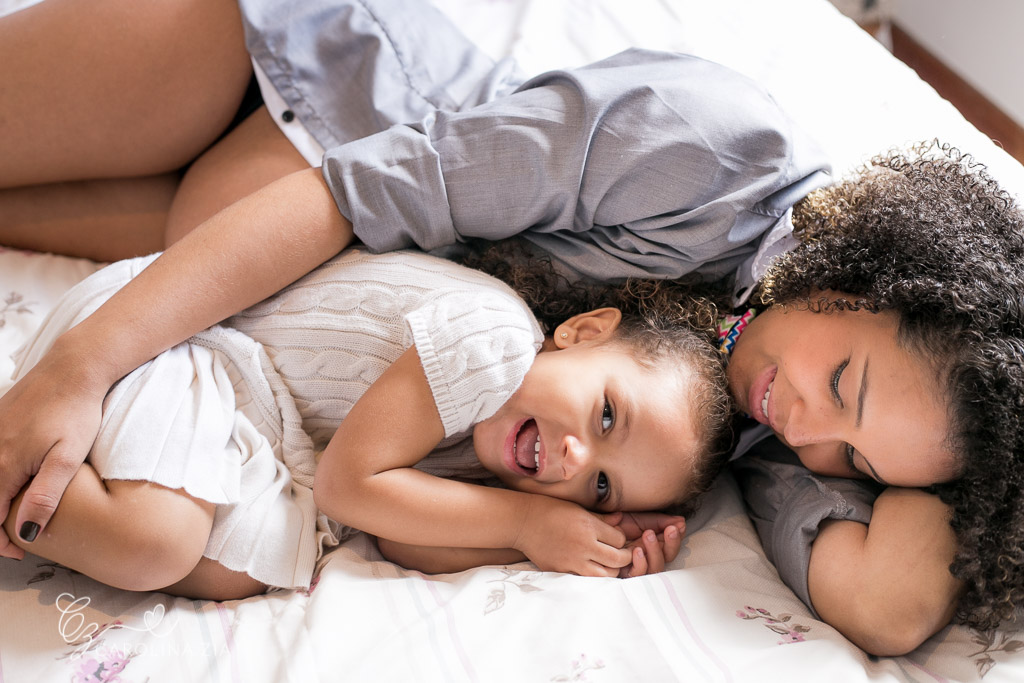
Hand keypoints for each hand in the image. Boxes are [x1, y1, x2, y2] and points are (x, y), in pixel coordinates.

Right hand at [0, 351, 105, 558]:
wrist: (73, 369)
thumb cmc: (76, 412)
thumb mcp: (67, 459)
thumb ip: (46, 496)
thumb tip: (27, 533)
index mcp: (4, 465)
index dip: (1, 540)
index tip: (20, 553)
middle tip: (17, 541)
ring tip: (17, 516)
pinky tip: (15, 483)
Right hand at [513, 495, 630, 576]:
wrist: (522, 522)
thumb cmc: (550, 510)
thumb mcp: (578, 509)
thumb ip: (601, 518)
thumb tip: (620, 519)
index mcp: (588, 526)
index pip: (619, 539)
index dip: (621, 539)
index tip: (616, 537)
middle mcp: (583, 545)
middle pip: (618, 559)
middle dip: (624, 557)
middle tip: (622, 554)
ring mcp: (572, 561)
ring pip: (605, 575)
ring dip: (610, 570)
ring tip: (607, 563)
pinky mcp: (561, 571)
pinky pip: (584, 579)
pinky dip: (591, 576)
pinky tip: (590, 568)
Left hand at [605, 511, 685, 577]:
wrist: (589, 522)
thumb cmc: (612, 521)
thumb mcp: (638, 518)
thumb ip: (659, 521)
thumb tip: (681, 522)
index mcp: (651, 544)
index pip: (669, 545)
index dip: (676, 538)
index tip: (678, 526)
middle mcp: (645, 557)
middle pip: (666, 558)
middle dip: (670, 544)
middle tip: (670, 530)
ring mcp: (634, 566)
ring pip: (654, 568)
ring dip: (655, 551)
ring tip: (648, 534)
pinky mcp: (622, 573)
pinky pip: (636, 574)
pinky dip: (640, 563)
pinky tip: (637, 550)